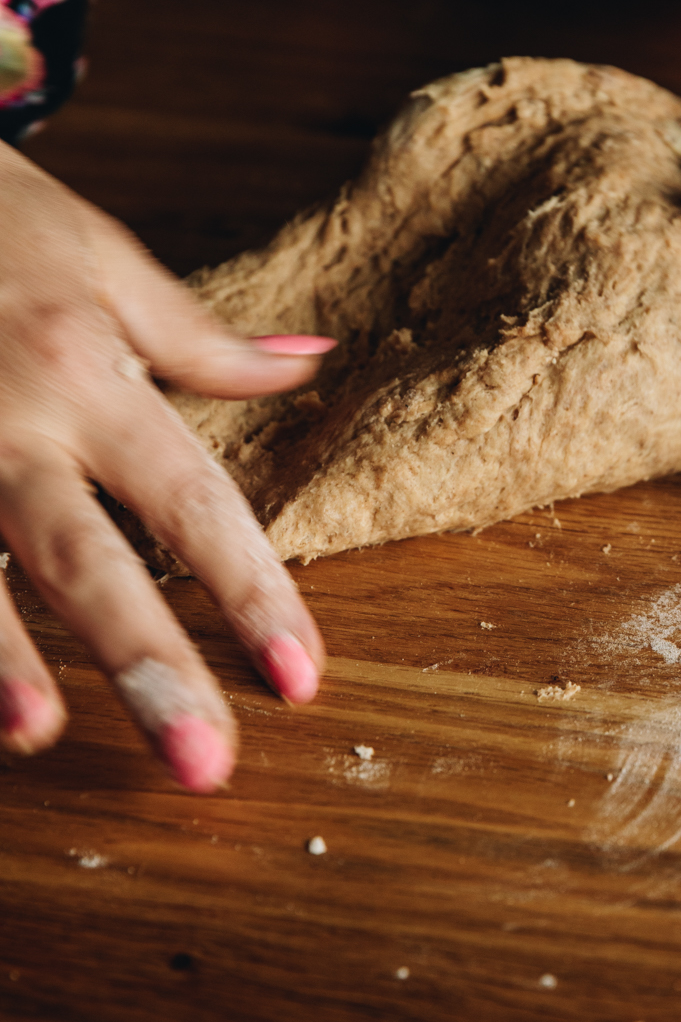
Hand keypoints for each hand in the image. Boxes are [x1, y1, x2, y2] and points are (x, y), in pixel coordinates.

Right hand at [0, 144, 333, 788]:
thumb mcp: (101, 256)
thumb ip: (199, 336)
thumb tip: (308, 360)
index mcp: (86, 369)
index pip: (192, 499)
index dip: (251, 591)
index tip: (302, 677)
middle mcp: (6, 419)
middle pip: (85, 557)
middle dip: (145, 663)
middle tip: (202, 765)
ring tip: (37, 740)